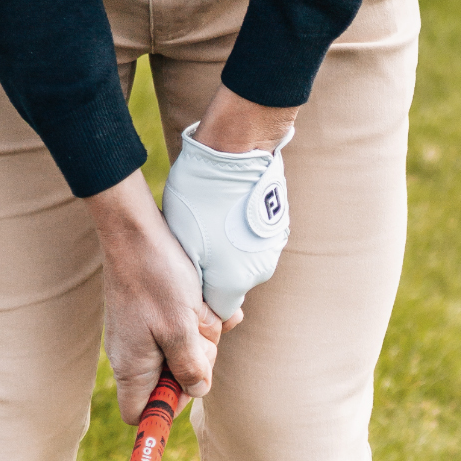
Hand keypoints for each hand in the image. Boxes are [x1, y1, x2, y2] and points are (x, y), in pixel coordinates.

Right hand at [86, 170, 235, 423]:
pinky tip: (205, 300)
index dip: (167, 407)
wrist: (135, 229)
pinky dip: (198, 316)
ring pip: (181, 351)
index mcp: (132, 367)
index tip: (189, 382)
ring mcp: (141, 333)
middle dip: (196, 360)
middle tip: (201, 333)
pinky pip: (181, 326)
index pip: (139, 413)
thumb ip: (191, 366)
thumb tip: (198, 389)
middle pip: (170, 381)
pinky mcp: (151, 314)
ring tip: (201, 308)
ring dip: (201, 333)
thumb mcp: (181, 327)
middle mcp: (132, 355)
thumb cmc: (155, 277)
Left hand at [161, 84, 299, 320]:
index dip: (197, 295)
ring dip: (225, 250)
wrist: (238, 149)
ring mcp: (271, 249)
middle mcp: (258, 273)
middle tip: (196, 240)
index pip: (214, 311)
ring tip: (211, 220)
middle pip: (228, 286)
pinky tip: (226, 210)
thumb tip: (188, 298)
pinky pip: (251, 241)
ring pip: (241, 263)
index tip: (186, 270)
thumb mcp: (182, 243)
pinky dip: (238, 232)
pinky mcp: (278, 227)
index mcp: (233, 284)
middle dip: (211, 271)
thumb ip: (189, 280)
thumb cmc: (201, 197)